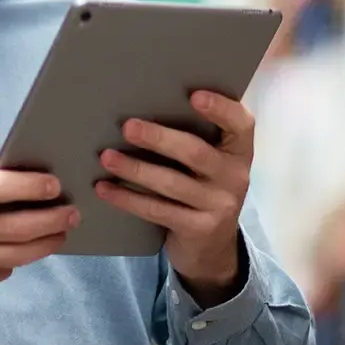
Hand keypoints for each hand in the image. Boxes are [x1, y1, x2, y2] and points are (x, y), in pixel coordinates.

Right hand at [0, 162, 77, 316]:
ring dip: (45, 244)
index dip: (33, 187)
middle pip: (17, 227)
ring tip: (61, 234)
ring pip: (16, 255)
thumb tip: (17, 174)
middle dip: (52, 219)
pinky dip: (16, 260)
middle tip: (72, 213)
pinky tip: (25, 249)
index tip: (55, 185)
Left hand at [93, 91, 253, 303]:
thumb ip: (194, 139)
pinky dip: (127, 198)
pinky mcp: (198, 228)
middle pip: (196, 153)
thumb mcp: (209, 165)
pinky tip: (105, 188)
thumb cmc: (202, 190)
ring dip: (135, 169)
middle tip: (127, 127)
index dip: (220, 108)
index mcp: (239, 151)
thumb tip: (142, 108)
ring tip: (107, 157)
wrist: (213, 248)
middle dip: (159, 138)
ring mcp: (218, 205)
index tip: (194, 96)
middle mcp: (235, 176)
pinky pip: (157, 210)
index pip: (240, 125)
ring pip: (172, 183)